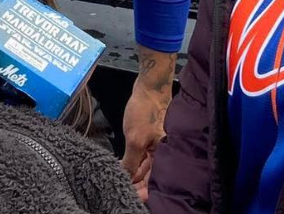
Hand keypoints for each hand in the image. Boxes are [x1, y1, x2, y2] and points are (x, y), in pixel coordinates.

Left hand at [121, 48, 174, 190]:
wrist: (150, 86)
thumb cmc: (146, 110)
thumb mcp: (135, 139)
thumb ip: (131, 162)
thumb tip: (125, 179)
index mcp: (165, 155)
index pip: (153, 181)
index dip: (141, 191)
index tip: (130, 196)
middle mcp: (164, 152)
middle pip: (149, 175)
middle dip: (135, 183)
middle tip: (120, 187)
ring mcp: (157, 145)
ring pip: (144, 166)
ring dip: (132, 172)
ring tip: (119, 177)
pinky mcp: (150, 138)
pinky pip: (142, 155)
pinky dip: (133, 161)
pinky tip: (123, 164)